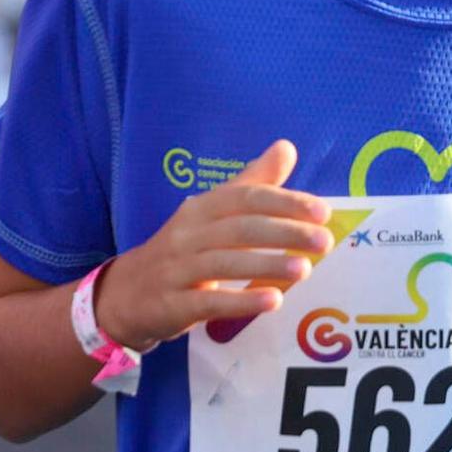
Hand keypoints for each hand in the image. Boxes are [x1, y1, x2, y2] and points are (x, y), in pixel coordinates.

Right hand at [93, 141, 331, 351]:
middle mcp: (188, 234)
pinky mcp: (174, 304)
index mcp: (201, 208)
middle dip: (284, 232)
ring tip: (305, 269)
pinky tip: (272, 301)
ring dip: (267, 265)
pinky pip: (209, 301)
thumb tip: (287, 147)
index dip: (284, 202)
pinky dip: (242, 301)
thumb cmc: (182, 250)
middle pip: (239, 228)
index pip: (245, 198)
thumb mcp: (212, 213)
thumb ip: (251, 184)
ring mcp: (178, 269)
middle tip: (323, 241)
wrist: (127, 293)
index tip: (323, 211)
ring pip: (224, 263)